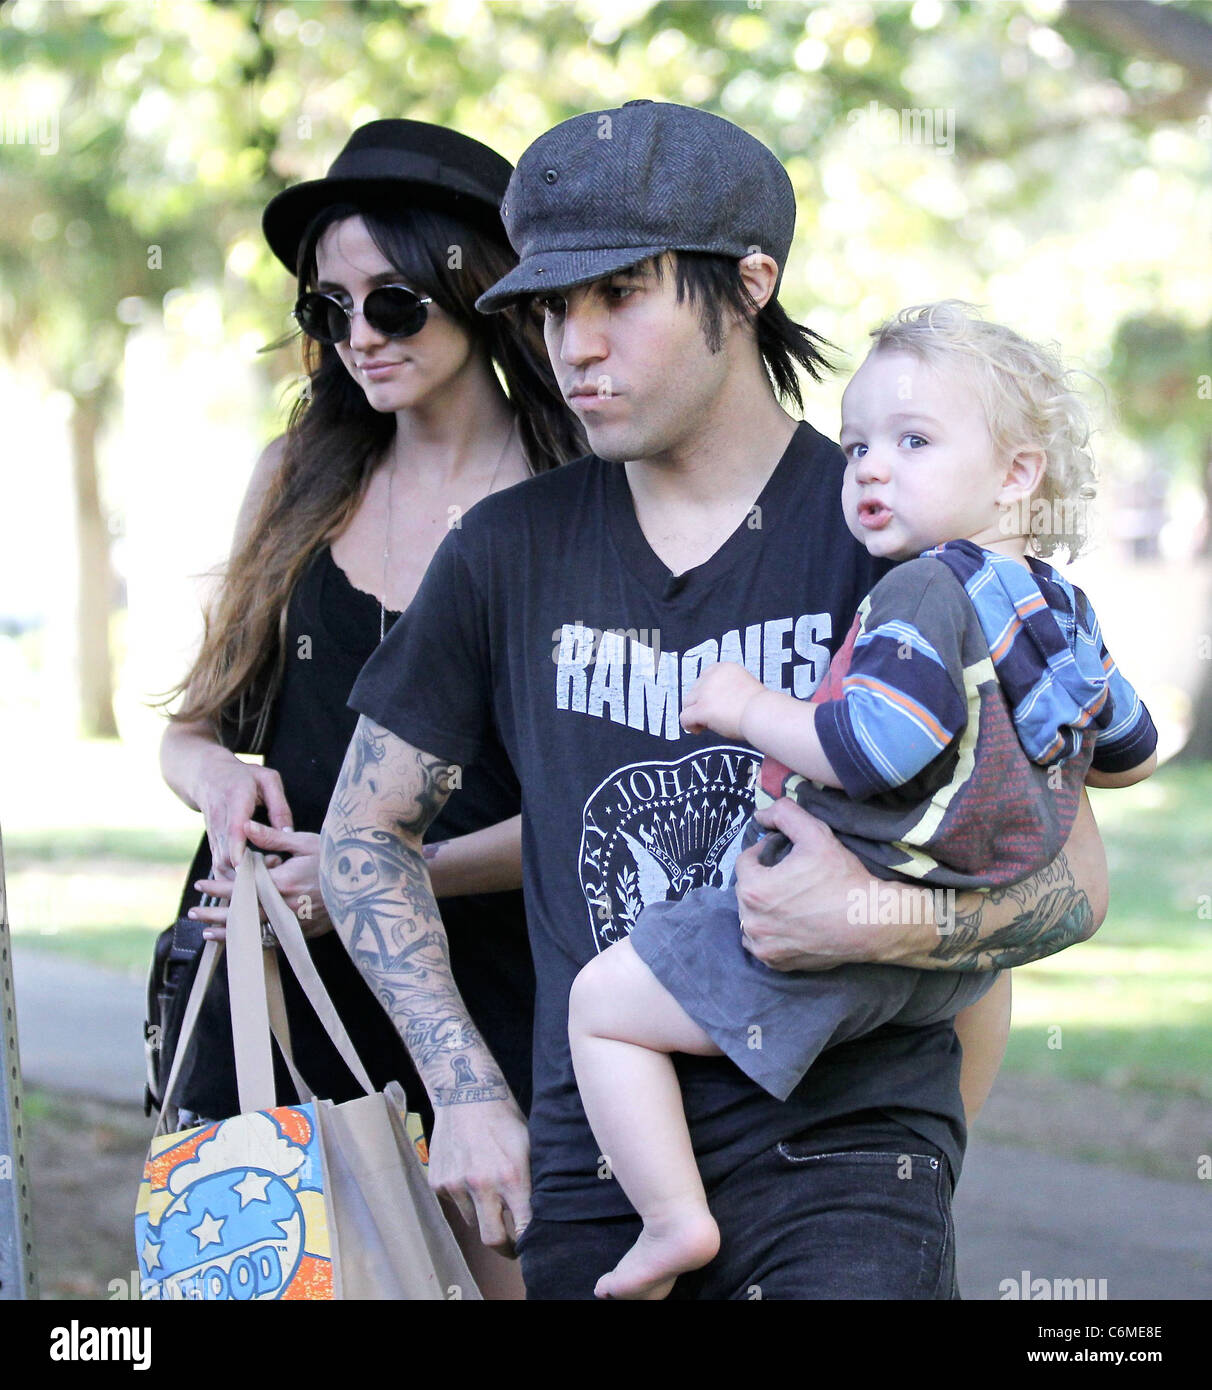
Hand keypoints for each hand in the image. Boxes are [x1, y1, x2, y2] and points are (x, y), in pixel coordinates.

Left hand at [190, 824, 333, 941]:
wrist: (367, 885)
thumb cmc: (336, 859)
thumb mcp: (304, 843)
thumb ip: (271, 838)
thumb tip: (245, 826)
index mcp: (282, 882)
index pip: (241, 887)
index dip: (218, 887)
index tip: (201, 885)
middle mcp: (284, 906)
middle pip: (241, 914)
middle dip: (215, 914)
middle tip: (194, 913)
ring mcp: (294, 923)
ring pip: (254, 932)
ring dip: (229, 933)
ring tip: (208, 933)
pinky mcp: (304, 933)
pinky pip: (273, 940)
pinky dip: (255, 941)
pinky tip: (242, 942)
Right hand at [193, 749, 293, 876]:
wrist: (206, 775)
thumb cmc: (242, 776)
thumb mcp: (267, 780)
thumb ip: (279, 806)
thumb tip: (288, 833)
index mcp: (235, 798)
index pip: (233, 827)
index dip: (237, 847)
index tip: (243, 866)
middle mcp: (220, 818)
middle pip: (225, 852)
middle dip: (245, 870)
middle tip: (272, 870)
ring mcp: (213, 833)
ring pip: (219, 863)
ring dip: (240, 877)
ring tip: (265, 876)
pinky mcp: (213, 843)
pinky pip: (219, 866)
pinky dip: (233, 878)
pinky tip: (252, 881)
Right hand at [427, 1098, 531, 1257]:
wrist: (465, 1094)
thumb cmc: (505, 1120)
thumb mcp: (529, 1147)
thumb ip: (532, 1182)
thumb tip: (543, 1215)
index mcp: (512, 1176)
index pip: (523, 1227)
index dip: (529, 1242)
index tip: (533, 1247)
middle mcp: (482, 1184)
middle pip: (493, 1240)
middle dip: (505, 1248)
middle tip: (512, 1246)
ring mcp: (457, 1184)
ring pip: (473, 1220)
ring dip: (483, 1213)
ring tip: (488, 1187)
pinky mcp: (438, 1183)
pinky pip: (455, 1203)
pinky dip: (464, 1197)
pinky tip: (469, 1171)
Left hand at [680, 661, 764, 738]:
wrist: (764, 714)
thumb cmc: (762, 706)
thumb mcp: (745, 687)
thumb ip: (729, 689)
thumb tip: (717, 703)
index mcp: (725, 668)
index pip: (705, 675)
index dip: (706, 690)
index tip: (713, 702)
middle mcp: (712, 676)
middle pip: (694, 690)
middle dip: (700, 702)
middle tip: (712, 716)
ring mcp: (705, 692)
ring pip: (687, 703)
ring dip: (694, 713)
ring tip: (704, 724)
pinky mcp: (702, 708)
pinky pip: (685, 717)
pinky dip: (689, 725)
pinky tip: (698, 730)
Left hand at [734, 797, 899, 970]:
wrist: (870, 921)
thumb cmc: (841, 877)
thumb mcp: (815, 833)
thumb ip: (783, 814)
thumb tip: (760, 815)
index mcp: (753, 889)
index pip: (746, 861)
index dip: (765, 852)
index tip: (784, 852)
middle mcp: (751, 921)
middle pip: (747, 889)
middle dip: (763, 878)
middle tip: (791, 874)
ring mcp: (762, 946)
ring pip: (751, 916)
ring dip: (764, 905)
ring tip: (791, 898)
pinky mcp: (776, 963)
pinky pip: (762, 941)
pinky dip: (771, 931)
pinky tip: (792, 921)